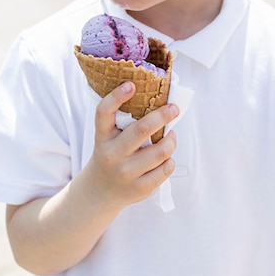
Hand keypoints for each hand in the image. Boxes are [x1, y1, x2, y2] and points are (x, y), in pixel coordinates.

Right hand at [87, 82, 178, 211]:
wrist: (100, 191)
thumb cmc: (112, 155)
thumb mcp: (109, 138)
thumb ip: (125, 122)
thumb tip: (160, 103)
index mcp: (102, 136)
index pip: (104, 112)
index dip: (116, 96)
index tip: (132, 84)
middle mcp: (111, 154)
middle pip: (141, 130)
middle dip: (162, 116)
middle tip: (174, 108)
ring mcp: (125, 173)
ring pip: (159, 151)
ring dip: (171, 140)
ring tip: (172, 136)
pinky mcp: (140, 189)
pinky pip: (165, 169)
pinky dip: (170, 160)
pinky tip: (167, 157)